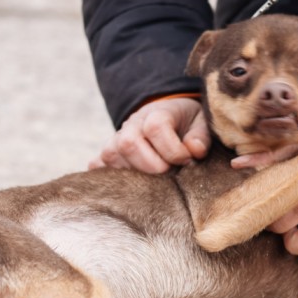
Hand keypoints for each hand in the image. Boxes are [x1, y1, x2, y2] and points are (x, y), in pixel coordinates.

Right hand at [89, 98, 210, 172]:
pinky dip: (107, 177)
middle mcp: (131, 125)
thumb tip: (194, 150)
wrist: (168, 118)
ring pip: (111, 156)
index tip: (188, 161)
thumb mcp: (201, 123)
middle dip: (153, 166)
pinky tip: (129, 185)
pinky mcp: (107, 155)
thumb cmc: (187, 124)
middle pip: (128, 144)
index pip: (155, 128)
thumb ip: (201, 136)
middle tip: (170, 174)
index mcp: (156, 113)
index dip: (173, 150)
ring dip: (134, 174)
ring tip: (154, 181)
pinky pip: (96, 165)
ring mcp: (115, 139)